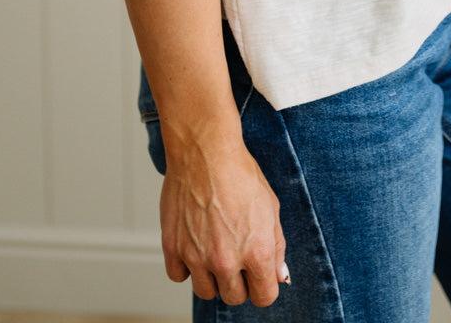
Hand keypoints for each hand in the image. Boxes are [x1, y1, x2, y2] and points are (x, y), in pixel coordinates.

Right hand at [159, 134, 290, 305]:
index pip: (264, 297)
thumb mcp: (270, 207)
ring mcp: (196, 256)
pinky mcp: (173, 248)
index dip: (264, 286)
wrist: (206, 151)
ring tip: (215, 249)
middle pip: (234, 298)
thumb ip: (276, 246)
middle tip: (236, 256)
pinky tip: (194, 245)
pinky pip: (178, 277)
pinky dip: (185, 266)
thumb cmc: (240, 173)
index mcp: (256, 252)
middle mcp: (226, 260)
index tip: (259, 275)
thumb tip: (277, 276)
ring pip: (206, 292)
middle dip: (239, 281)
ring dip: (212, 277)